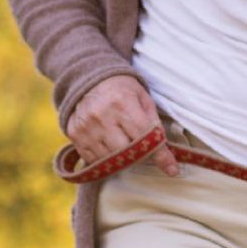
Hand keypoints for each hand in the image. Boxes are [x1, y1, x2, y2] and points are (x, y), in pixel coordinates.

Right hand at [65, 75, 179, 176]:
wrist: (89, 78)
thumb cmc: (123, 91)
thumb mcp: (144, 101)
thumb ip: (156, 128)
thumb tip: (170, 164)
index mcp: (122, 103)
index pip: (144, 136)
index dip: (159, 155)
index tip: (171, 169)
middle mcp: (101, 115)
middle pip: (126, 152)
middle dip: (138, 155)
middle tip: (140, 149)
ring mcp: (86, 126)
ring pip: (110, 159)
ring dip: (121, 159)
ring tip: (123, 144)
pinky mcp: (75, 134)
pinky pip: (94, 160)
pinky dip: (105, 159)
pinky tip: (108, 145)